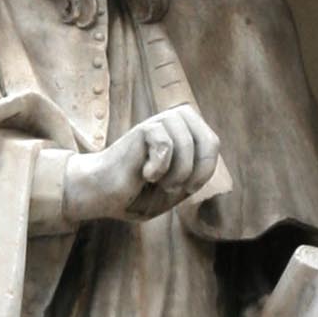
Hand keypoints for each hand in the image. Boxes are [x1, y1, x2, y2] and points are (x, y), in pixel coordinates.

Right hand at [62, 106, 222, 224]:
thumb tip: (211, 149)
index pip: (212, 143)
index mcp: (185, 133)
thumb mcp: (179, 187)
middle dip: (197, 170)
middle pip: (209, 140)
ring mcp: (158, 122)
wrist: (104, 195)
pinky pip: (165, 144)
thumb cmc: (140, 193)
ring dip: (177, 172)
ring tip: (157, 181)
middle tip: (175, 186)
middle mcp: (174, 121)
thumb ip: (198, 170)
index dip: (205, 170)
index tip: (187, 188)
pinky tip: (145, 174)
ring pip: (186, 143)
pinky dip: (159, 167)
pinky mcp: (142, 129)